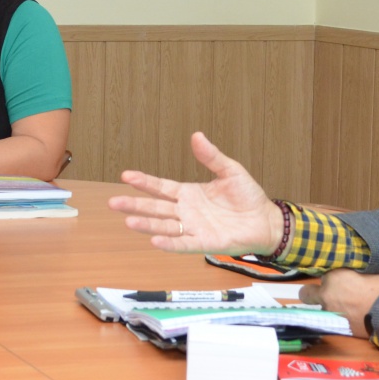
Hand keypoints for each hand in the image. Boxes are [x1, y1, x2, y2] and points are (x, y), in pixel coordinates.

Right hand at [107, 131, 278, 253]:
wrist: (265, 220)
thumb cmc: (248, 197)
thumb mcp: (230, 171)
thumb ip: (211, 156)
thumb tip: (197, 136)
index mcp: (189, 193)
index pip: (161, 187)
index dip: (144, 182)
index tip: (125, 176)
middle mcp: (187, 211)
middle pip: (155, 208)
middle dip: (134, 205)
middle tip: (113, 203)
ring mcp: (193, 228)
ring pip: (164, 226)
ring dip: (146, 225)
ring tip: (128, 222)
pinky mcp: (204, 243)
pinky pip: (183, 243)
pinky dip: (169, 242)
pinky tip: (155, 240)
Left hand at [302, 269, 378, 335]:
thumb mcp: (369, 272)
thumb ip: (354, 274)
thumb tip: (354, 277)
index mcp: (334, 276)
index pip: (322, 273)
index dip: (331, 277)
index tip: (338, 279)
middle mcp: (326, 294)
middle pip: (306, 293)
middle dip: (313, 292)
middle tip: (328, 293)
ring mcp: (329, 312)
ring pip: (318, 309)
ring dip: (327, 307)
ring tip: (344, 308)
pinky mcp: (336, 327)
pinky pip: (330, 321)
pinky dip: (336, 319)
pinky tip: (349, 318)